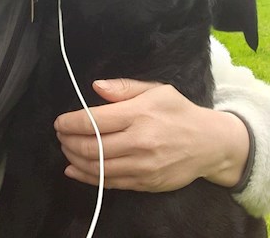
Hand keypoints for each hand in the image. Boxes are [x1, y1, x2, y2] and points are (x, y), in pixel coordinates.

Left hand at [53, 79, 248, 192]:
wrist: (209, 143)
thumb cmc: (179, 111)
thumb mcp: (156, 90)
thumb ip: (124, 88)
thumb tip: (96, 86)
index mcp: (139, 114)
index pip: (94, 121)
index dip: (70, 122)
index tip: (59, 122)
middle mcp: (139, 142)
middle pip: (91, 146)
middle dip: (68, 141)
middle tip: (60, 135)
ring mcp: (141, 166)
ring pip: (97, 167)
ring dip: (74, 159)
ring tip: (65, 149)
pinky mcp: (145, 183)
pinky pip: (109, 183)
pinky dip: (87, 177)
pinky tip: (74, 170)